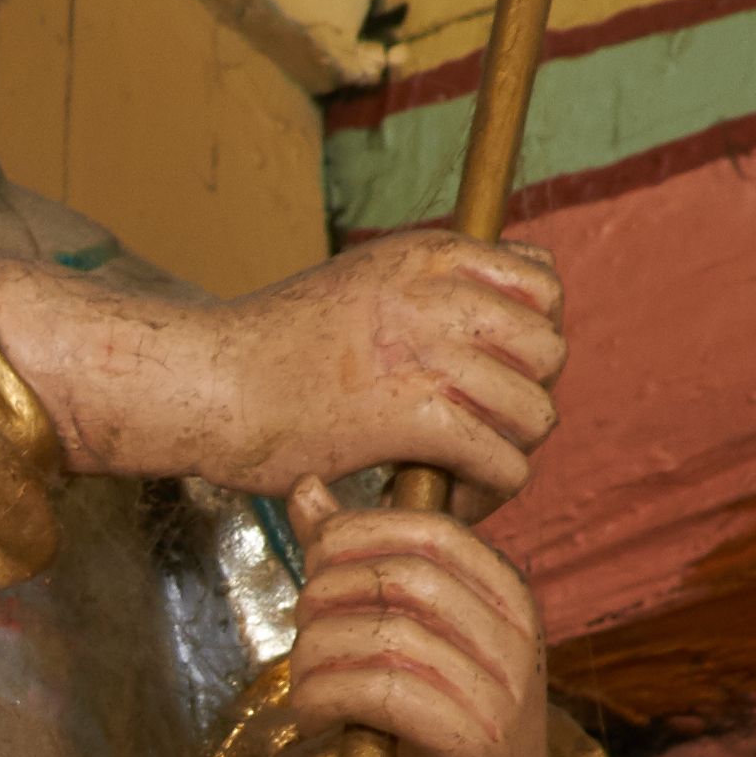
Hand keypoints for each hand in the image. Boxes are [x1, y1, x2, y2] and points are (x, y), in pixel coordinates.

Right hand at [212, 229, 561, 516]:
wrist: (205, 381)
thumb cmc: (265, 350)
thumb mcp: (355, 286)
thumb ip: (417, 296)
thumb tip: (466, 328)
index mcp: (427, 256)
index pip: (542, 285)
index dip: (531, 340)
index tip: (489, 378)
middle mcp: (439, 294)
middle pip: (549, 350)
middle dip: (524, 400)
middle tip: (475, 433)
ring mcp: (430, 353)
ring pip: (535, 412)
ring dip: (507, 454)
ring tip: (459, 475)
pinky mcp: (415, 417)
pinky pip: (502, 461)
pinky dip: (487, 494)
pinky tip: (446, 500)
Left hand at [287, 481, 556, 756]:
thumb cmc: (439, 713)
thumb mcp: (409, 630)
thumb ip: (361, 559)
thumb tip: (306, 490)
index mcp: (504, 592)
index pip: (430, 530)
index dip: (356, 535)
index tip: (314, 564)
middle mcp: (514, 633)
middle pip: (404, 579)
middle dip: (330, 592)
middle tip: (301, 625)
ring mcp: (500, 689)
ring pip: (387, 637)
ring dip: (319, 653)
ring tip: (302, 676)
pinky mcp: (472, 741)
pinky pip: (384, 694)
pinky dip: (327, 696)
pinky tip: (310, 712)